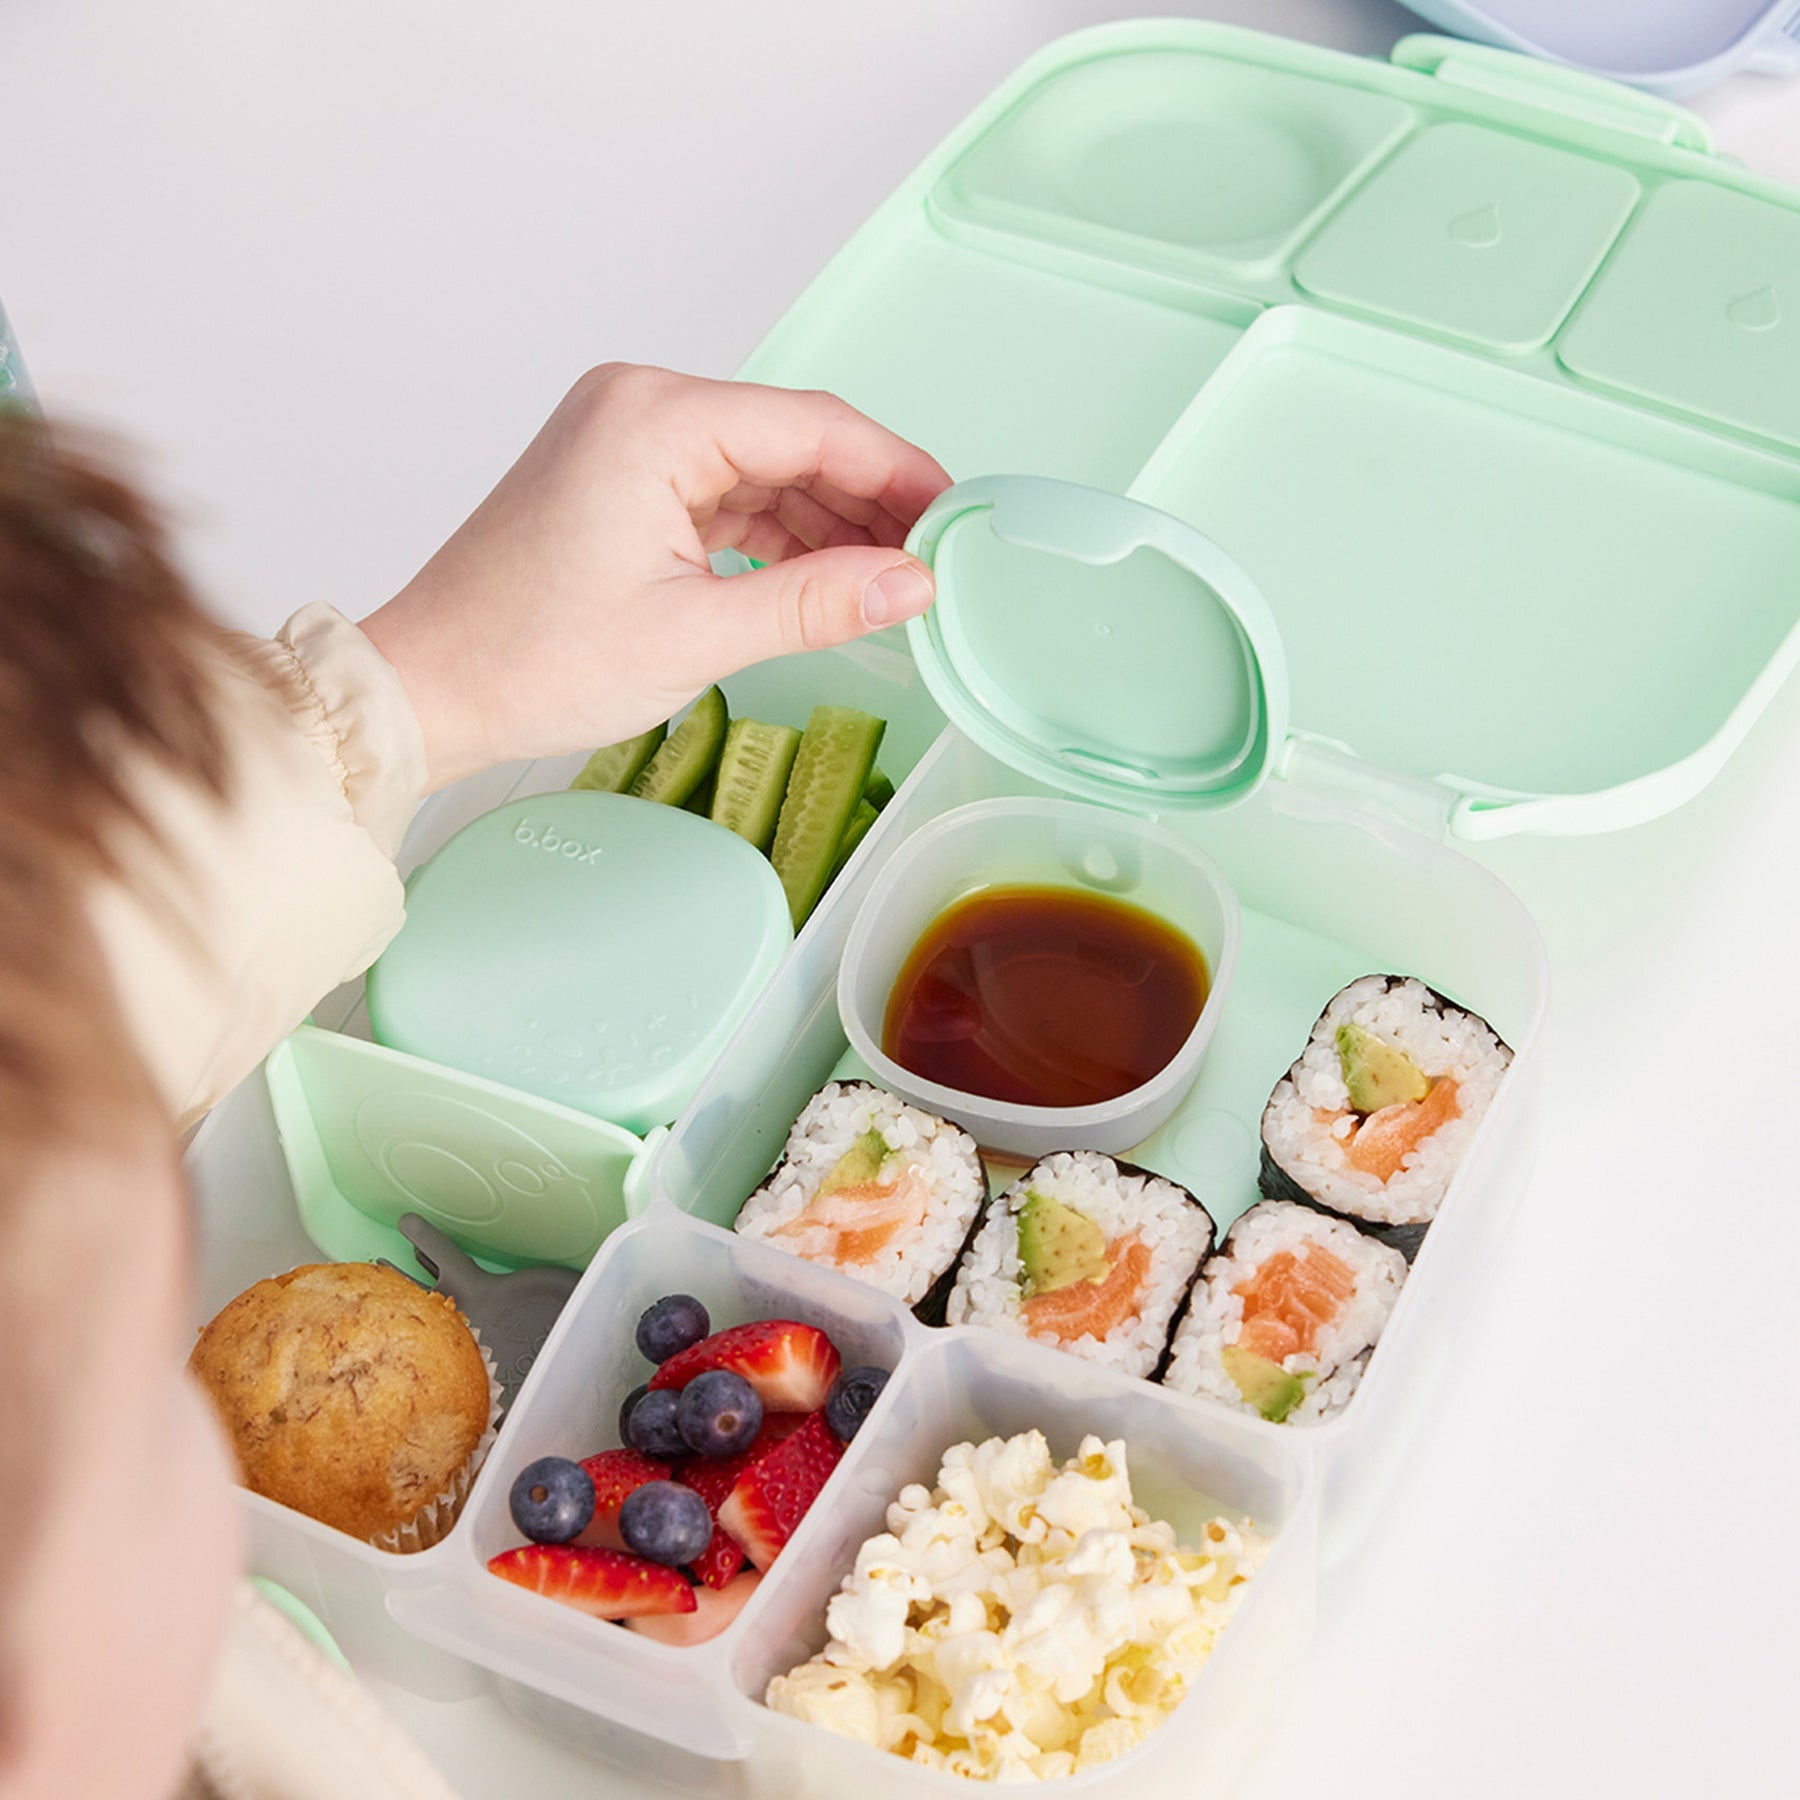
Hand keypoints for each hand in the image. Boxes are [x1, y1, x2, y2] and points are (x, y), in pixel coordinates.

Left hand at [359, 364, 950, 790]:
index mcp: (655, 419)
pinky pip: (725, 491)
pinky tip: (820, 579)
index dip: (899, 474)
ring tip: (885, 585)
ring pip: (764, 467)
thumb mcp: (696, 636)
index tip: (955, 520)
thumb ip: (818, 604)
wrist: (430, 687)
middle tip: (931, 565)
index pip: (815, 427)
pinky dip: (776, 534)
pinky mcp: (621, 476)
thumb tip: (912, 584)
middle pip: (794, 440)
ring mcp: (627, 438)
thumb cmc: (529, 659)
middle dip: (868, 502)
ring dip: (826, 524)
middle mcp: (640, 405)